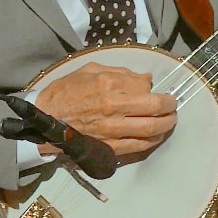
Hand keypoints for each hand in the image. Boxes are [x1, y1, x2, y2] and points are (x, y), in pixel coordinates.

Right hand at [36, 61, 176, 157]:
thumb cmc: (66, 91)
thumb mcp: (90, 70)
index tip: (159, 90)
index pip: (146, 88)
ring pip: (151, 129)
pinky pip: (139, 146)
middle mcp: (114, 107)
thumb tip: (146, 79)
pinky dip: (152, 141)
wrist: (45, 119)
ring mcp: (113, 130)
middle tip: (172, 106)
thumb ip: (120, 72)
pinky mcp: (110, 146)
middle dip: (170, 107)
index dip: (156, 89)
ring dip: (166, 125)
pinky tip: (156, 135)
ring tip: (169, 120)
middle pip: (155, 109)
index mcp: (109, 85)